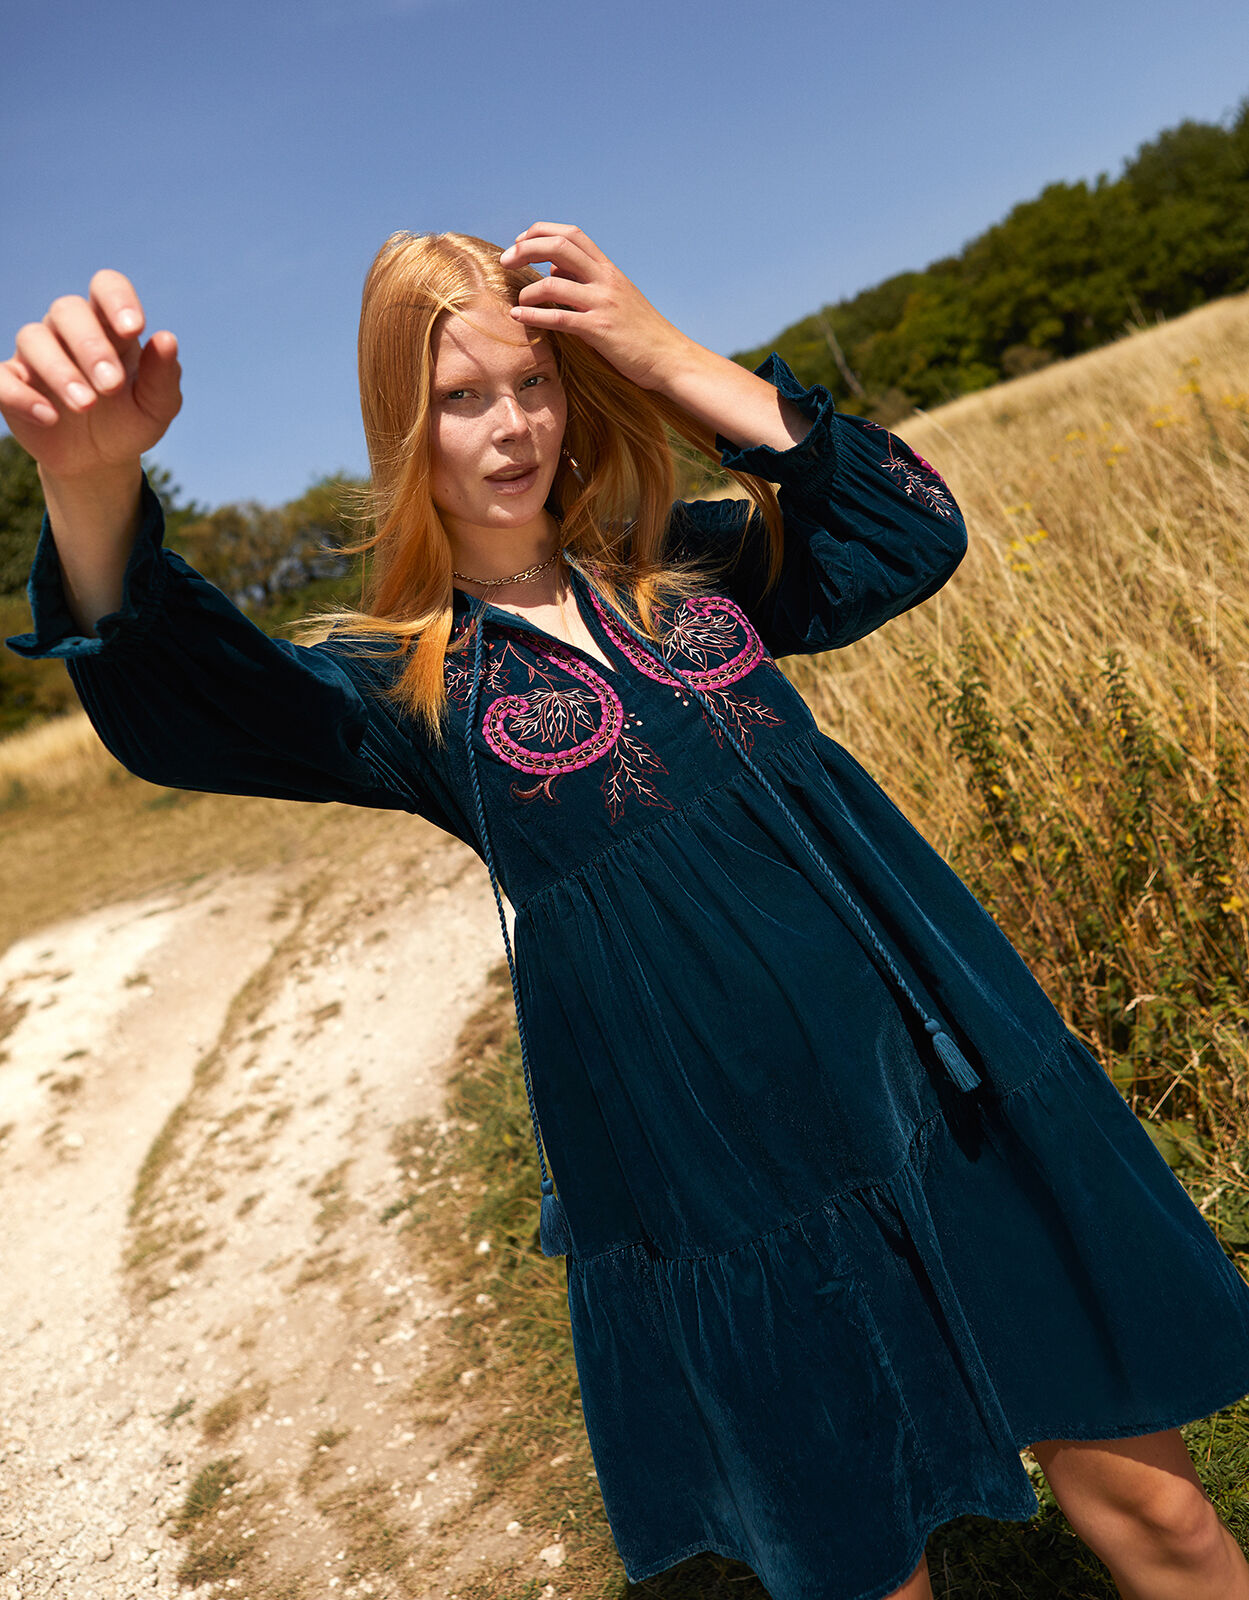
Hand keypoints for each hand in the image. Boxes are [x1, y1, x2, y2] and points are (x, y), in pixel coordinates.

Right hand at [0, 270, 181, 481]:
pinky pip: (2, 377)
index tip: (134, 328)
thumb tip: (167, 339)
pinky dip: (21, 395)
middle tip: (112, 386)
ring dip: (61, 371)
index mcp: (109, 327)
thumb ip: (163, 375)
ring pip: (33, 338)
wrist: (99, 462)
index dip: (117, 298)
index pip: (106, 286)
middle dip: (91, 346)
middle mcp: (68, 332)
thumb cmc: (130, 422)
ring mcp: (35, 355)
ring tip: (86, 406)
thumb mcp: (157, 406)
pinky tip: (49, 418)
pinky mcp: (12, 383)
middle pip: (67, 310)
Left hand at [500, 223, 694, 391]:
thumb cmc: (641, 332)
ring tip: (518, 302)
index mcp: (608, 270)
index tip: (520, 244)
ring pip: (553, 284)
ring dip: (528, 291)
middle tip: (505, 262)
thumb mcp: (616, 298)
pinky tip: (518, 318)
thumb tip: (554, 271)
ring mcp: (603, 304)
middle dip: (525, 249)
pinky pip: (558, 318)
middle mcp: (605, 280)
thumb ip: (586, 282)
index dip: (541, 232)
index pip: (571, 234)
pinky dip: (533, 316)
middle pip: (559, 247)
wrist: (670, 358)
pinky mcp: (599, 330)